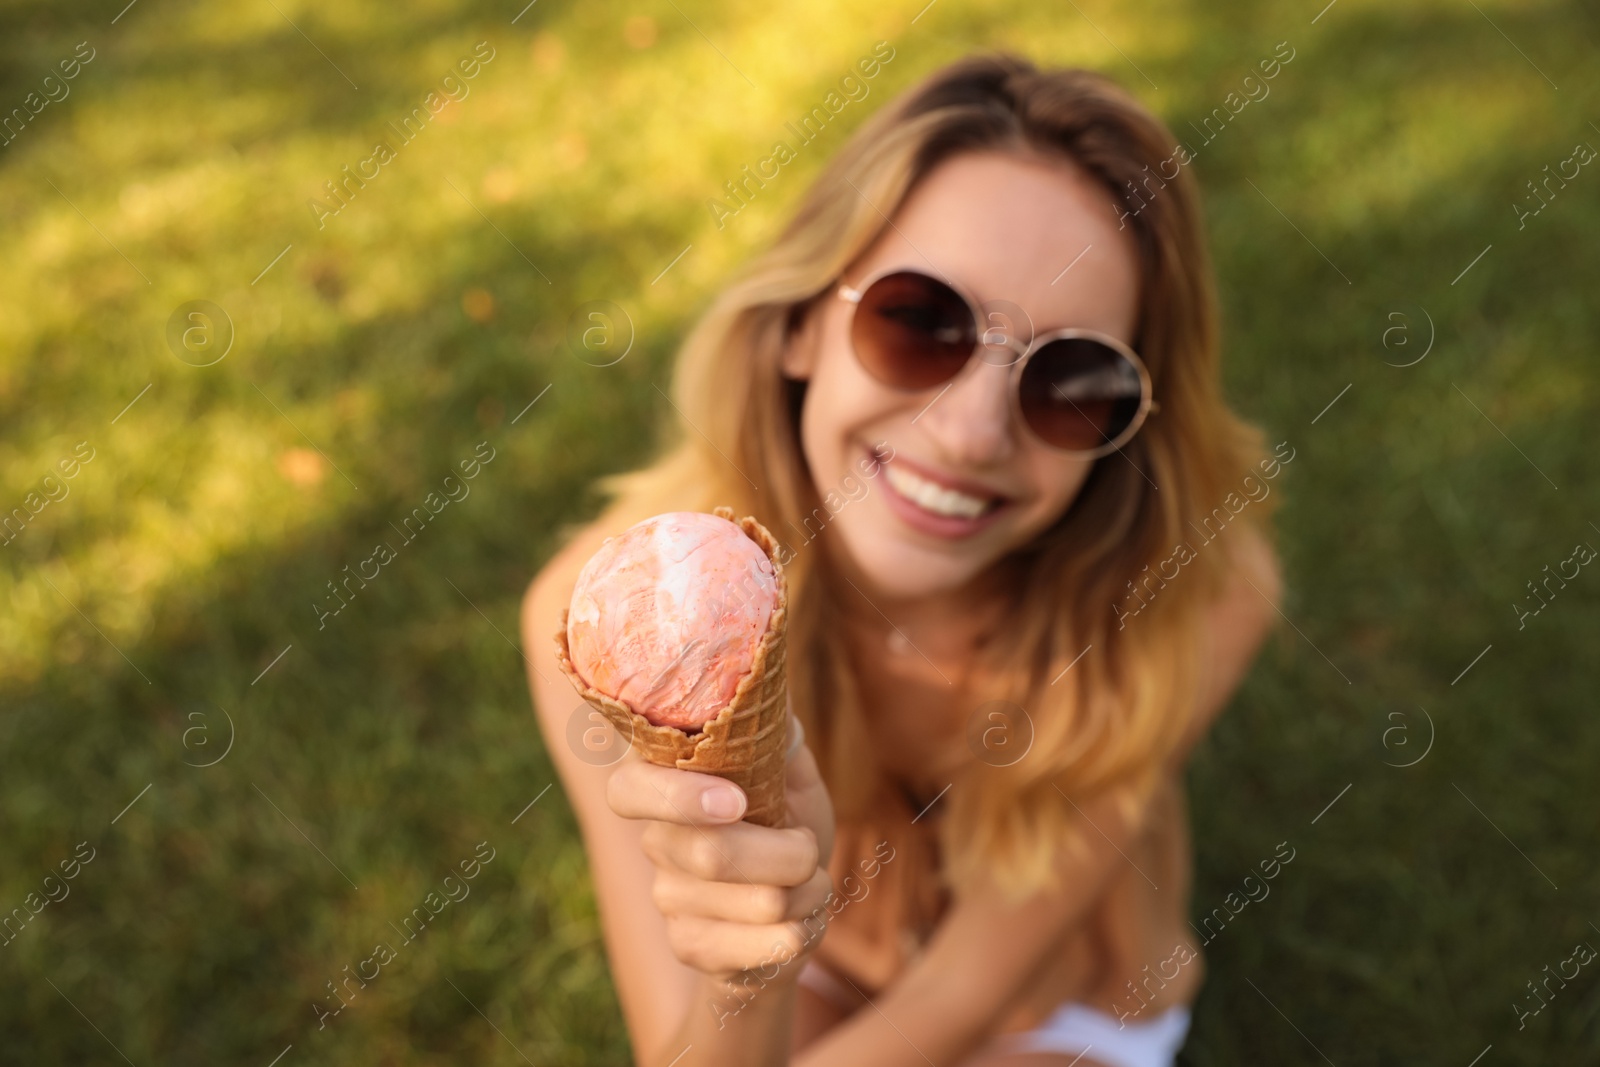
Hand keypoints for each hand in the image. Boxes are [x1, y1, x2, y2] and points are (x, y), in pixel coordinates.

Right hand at [606, 714, 836, 982]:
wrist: (791, 911)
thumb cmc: (787, 829)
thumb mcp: (791, 779)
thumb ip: (778, 742)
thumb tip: (772, 699)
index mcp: (668, 786)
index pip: (629, 789)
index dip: (676, 796)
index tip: (735, 801)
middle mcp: (656, 842)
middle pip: (711, 854)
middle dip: (790, 853)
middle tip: (807, 848)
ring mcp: (669, 899)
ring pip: (758, 902)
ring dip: (808, 892)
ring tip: (808, 885)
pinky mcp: (693, 946)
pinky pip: (764, 946)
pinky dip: (804, 931)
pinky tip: (798, 924)